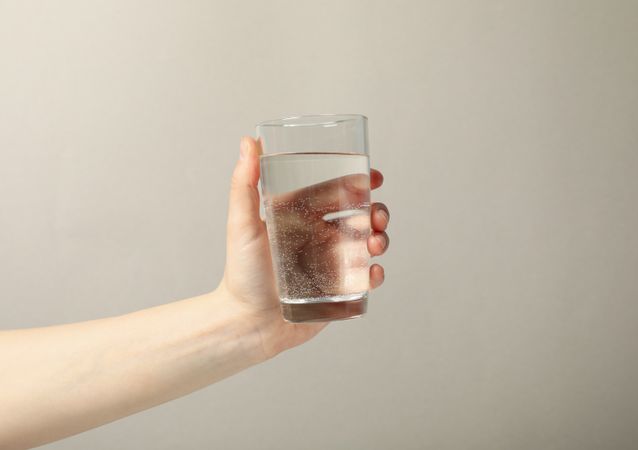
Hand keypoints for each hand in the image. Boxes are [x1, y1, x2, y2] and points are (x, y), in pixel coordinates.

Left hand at [216, 137, 389, 358]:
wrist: (247, 323)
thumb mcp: (242, 224)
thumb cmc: (241, 273)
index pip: (335, 193)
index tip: (375, 176)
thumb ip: (244, 184)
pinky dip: (375, 273)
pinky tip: (373, 272)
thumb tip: (248, 141)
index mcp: (301, 218)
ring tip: (375, 244)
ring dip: (380, 239)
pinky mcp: (338, 290)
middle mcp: (319, 238)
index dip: (358, 183)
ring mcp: (331, 264)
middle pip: (358, 217)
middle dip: (376, 213)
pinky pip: (365, 278)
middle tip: (378, 217)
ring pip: (367, 245)